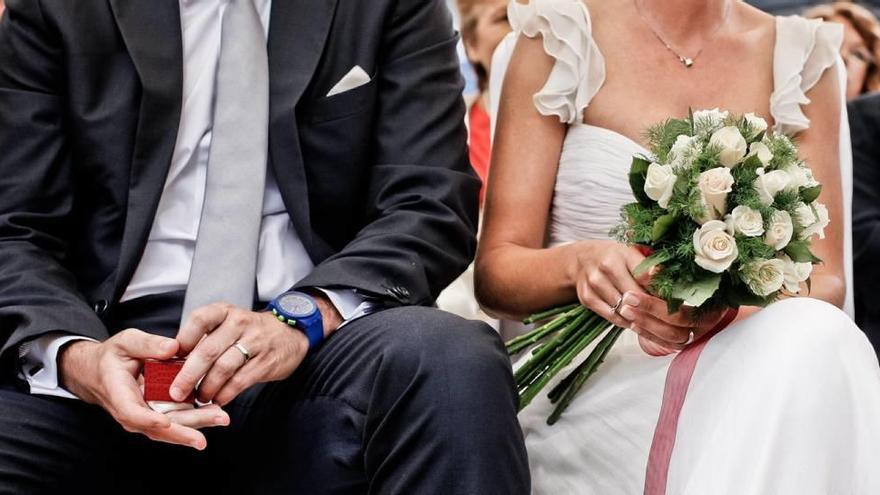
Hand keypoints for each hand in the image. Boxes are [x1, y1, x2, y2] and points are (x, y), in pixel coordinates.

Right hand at [58, 330, 230, 449]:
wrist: (100, 372)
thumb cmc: (113, 356)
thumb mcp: (125, 342)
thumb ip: (147, 344)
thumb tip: (173, 347)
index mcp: (118, 394)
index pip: (132, 412)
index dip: (148, 420)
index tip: (166, 423)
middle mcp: (131, 413)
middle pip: (159, 427)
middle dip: (187, 428)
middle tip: (217, 420)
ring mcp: (144, 418)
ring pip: (170, 428)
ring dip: (197, 425)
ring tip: (222, 418)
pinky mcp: (156, 416)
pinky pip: (176, 422)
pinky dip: (195, 420)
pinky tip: (215, 414)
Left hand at [169, 296, 340, 405]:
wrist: (290, 333)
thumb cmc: (249, 332)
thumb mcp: (228, 324)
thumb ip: (204, 339)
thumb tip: (173, 364)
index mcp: (225, 312)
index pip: (199, 320)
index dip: (182, 341)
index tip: (170, 359)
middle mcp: (239, 323)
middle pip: (208, 350)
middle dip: (188, 375)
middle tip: (176, 392)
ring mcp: (255, 342)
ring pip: (223, 368)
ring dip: (207, 388)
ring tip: (199, 398)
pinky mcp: (265, 362)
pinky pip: (239, 381)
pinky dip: (225, 394)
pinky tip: (217, 400)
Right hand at [571, 241, 724, 350]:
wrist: (580, 259)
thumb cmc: (614, 257)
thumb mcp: (633, 254)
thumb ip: (652, 268)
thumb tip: (678, 287)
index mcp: (623, 253)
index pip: (648, 277)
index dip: (663, 293)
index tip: (679, 305)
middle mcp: (607, 267)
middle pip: (637, 297)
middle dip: (657, 312)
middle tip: (676, 325)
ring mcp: (595, 284)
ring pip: (624, 311)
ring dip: (643, 322)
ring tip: (662, 330)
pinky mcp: (587, 298)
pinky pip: (612, 317)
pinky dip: (628, 324)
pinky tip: (640, 326)